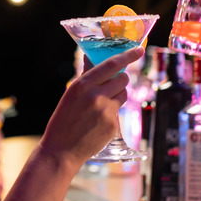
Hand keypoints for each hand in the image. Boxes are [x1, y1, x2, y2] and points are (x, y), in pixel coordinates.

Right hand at [40, 47, 144, 168]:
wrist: (61, 150)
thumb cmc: (63, 120)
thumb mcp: (71, 94)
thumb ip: (86, 77)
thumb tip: (91, 57)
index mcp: (83, 85)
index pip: (111, 64)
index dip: (128, 55)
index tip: (138, 50)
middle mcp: (96, 95)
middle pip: (122, 78)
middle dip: (120, 79)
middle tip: (112, 85)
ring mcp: (106, 111)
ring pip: (124, 94)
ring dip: (118, 95)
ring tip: (101, 105)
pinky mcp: (113, 124)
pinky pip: (119, 112)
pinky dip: (111, 113)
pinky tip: (97, 123)